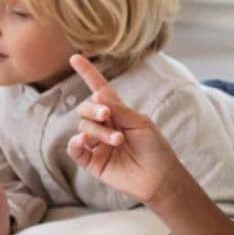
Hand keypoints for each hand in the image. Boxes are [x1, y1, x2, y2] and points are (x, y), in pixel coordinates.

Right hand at [66, 55, 183, 205]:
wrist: (159, 176)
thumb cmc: (154, 147)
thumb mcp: (140, 122)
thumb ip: (119, 109)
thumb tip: (96, 97)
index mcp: (116, 111)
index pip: (98, 88)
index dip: (87, 73)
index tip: (75, 57)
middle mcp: (103, 125)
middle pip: (85, 109)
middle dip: (94, 110)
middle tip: (107, 115)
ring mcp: (96, 143)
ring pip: (83, 127)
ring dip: (99, 131)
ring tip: (118, 140)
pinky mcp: (91, 161)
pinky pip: (74, 148)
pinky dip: (77, 142)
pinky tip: (85, 140)